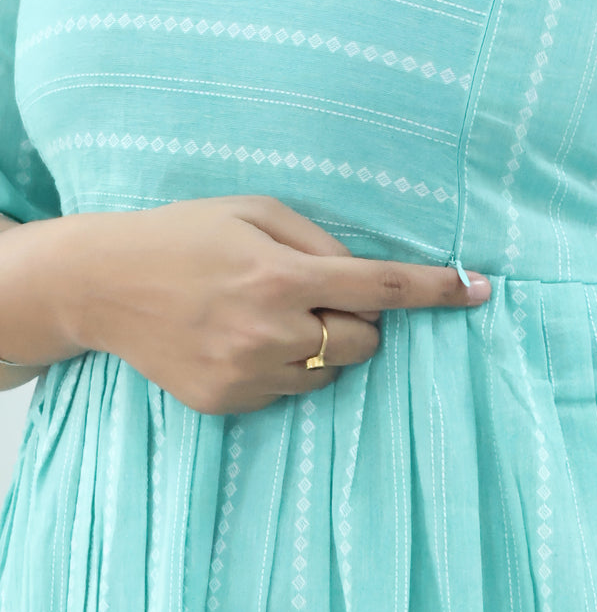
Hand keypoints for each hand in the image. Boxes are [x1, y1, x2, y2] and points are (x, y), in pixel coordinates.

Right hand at [65, 194, 490, 414]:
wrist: (101, 284)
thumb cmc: (184, 235)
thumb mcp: (254, 209)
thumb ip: (319, 240)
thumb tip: (367, 278)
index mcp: (281, 275)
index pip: (381, 290)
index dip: (436, 291)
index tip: (481, 290)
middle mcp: (270, 331)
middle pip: (365, 343)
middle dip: (358, 322)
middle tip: (316, 297)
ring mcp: (247, 374)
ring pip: (330, 373)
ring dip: (320, 347)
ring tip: (266, 317)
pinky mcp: (227, 402)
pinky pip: (289, 393)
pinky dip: (283, 369)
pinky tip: (239, 341)